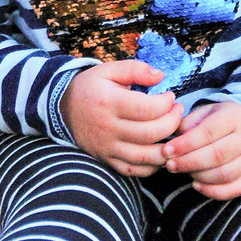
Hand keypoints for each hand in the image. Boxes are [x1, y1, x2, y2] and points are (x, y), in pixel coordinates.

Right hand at [63, 60, 179, 176]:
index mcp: (109, 102)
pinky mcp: (107, 159)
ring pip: (145, 156)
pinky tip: (159, 151)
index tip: (170, 97)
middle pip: (151, 133)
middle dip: (173, 122)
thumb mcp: (109, 70)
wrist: (63, 108)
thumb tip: (160, 76)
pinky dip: (151, 166)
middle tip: (177, 111)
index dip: (167, 103)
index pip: (148, 108)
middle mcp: (108, 128)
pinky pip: (133, 170)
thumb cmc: (90, 87)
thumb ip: (135, 69)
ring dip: (167, 148)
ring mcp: (107, 147)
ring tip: (174, 134)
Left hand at [162, 100, 240, 198]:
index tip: (167, 151)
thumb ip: (189, 124)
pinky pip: (236, 189)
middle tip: (170, 165)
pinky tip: (197, 185)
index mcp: (233, 117)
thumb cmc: (221, 120)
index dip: (186, 144)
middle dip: (189, 162)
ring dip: (199, 176)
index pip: (208, 132)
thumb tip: (173, 141)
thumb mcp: (205, 113)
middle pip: (218, 155)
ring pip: (225, 174)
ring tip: (183, 172)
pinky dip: (214, 191)